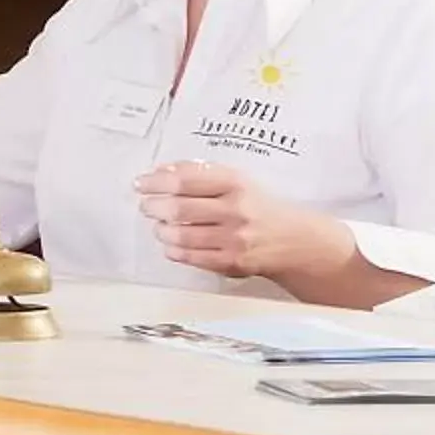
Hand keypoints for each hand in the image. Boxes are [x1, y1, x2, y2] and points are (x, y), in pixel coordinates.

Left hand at [134, 162, 351, 278]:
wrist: (292, 239)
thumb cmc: (258, 206)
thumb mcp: (236, 180)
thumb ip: (200, 174)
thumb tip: (161, 172)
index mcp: (235, 184)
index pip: (185, 179)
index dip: (156, 181)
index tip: (141, 183)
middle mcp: (235, 210)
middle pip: (179, 208)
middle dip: (154, 207)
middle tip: (147, 206)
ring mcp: (234, 239)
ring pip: (181, 235)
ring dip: (162, 231)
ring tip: (161, 226)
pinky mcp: (232, 262)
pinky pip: (191, 257)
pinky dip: (174, 250)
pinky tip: (171, 245)